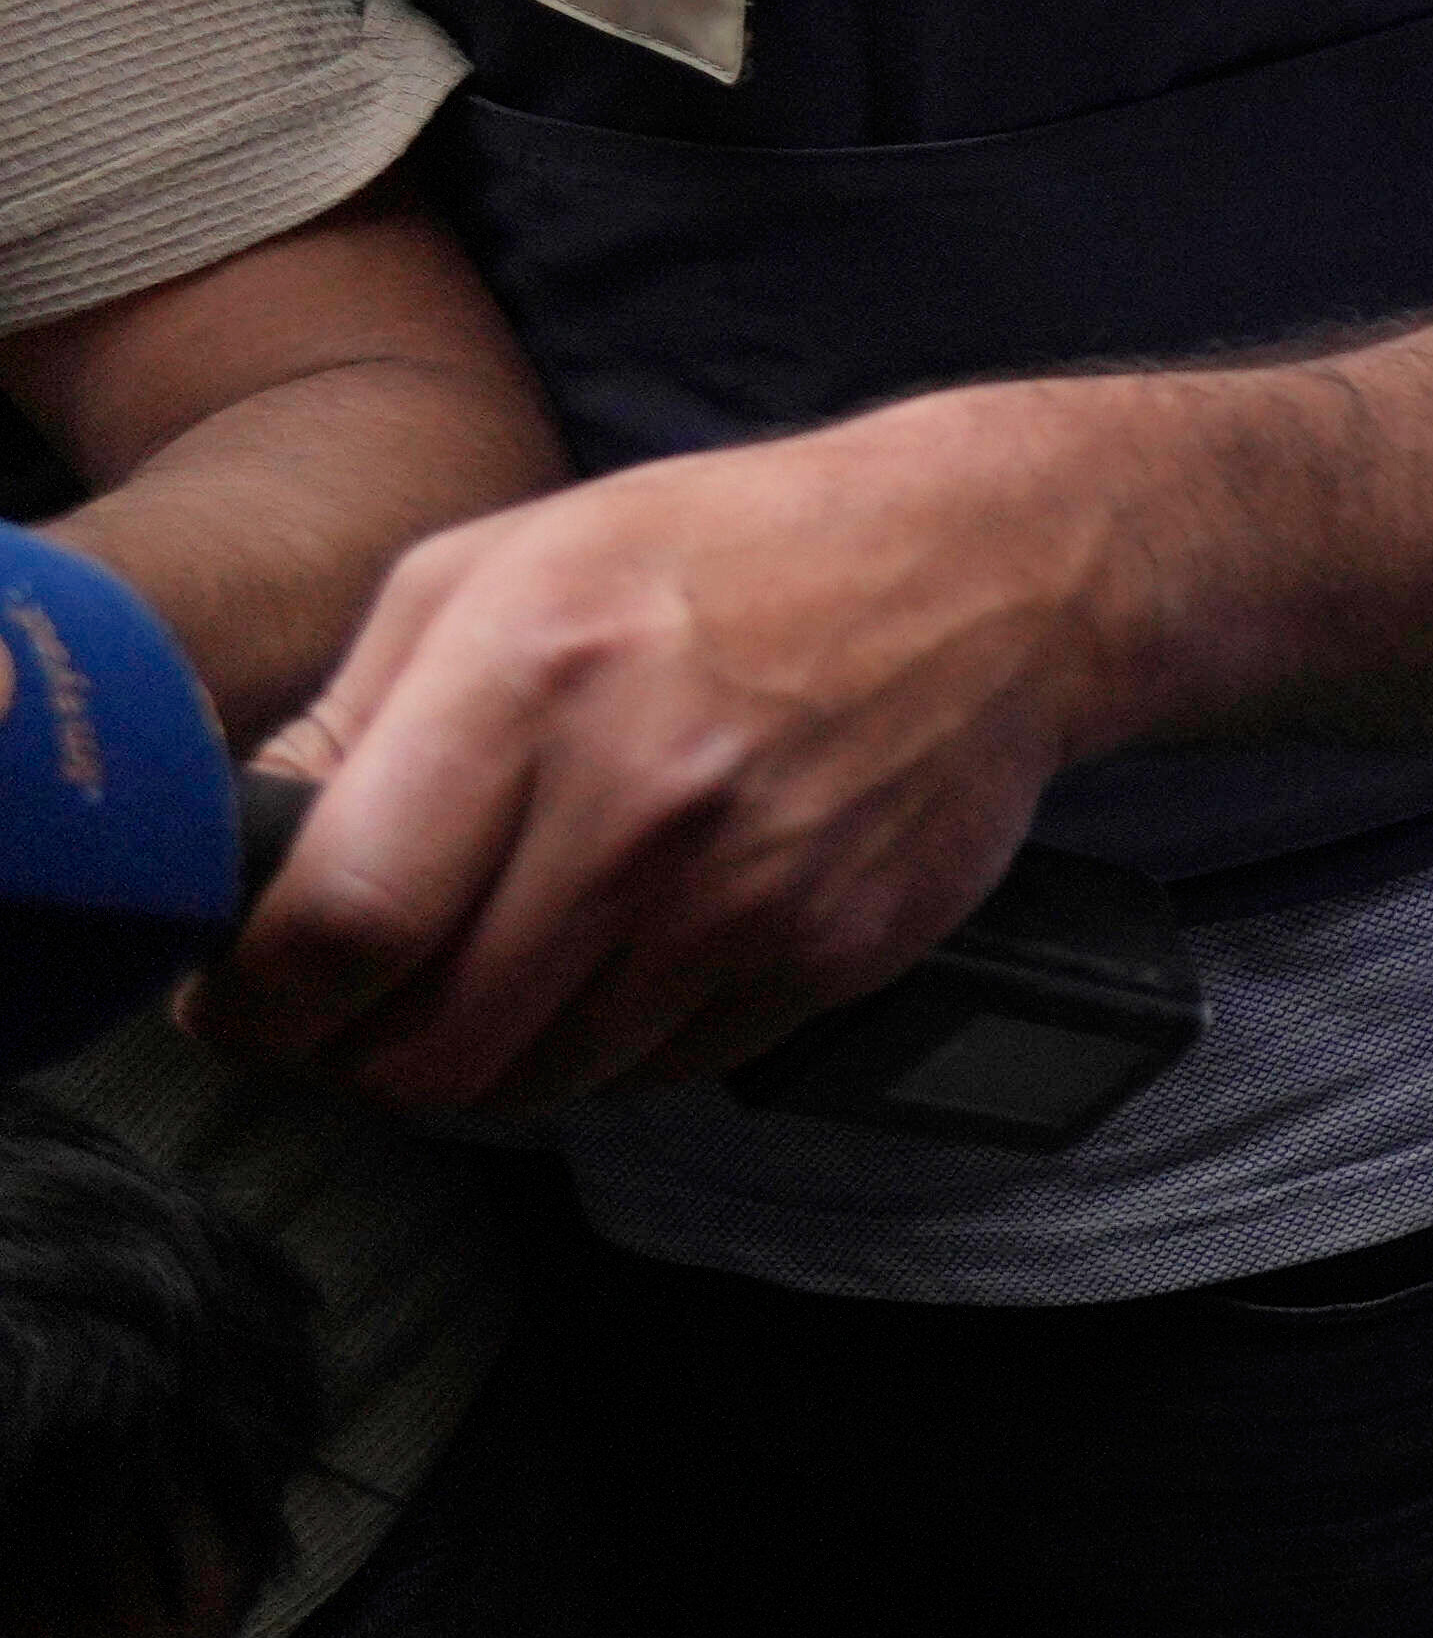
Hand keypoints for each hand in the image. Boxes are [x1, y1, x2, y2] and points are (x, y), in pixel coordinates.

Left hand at [208, 402, 1118, 1119]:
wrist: (993, 572)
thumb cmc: (722, 554)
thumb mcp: (498, 568)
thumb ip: (348, 718)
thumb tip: (237, 868)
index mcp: (534, 672)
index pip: (343, 921)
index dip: (256, 997)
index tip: (234, 998)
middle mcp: (645, 798)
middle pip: (426, 1047)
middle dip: (349, 1053)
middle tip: (344, 1010)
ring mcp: (751, 892)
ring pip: (533, 1083)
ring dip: (473, 1059)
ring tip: (480, 976)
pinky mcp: (831, 955)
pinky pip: (654, 1072)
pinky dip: (599, 1046)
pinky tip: (607, 957)